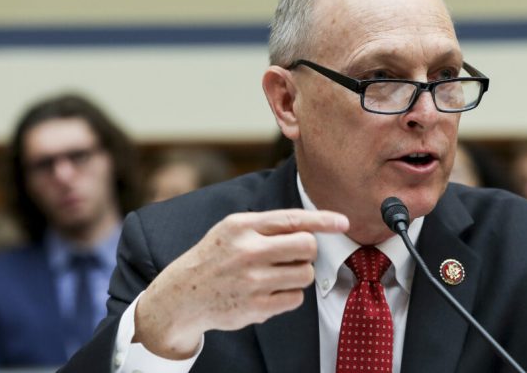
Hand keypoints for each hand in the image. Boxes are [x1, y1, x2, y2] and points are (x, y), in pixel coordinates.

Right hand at [132, 209, 348, 358]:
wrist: (182, 296)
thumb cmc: (216, 257)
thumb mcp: (232, 229)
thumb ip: (268, 225)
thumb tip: (313, 226)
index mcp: (243, 226)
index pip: (293, 219)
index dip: (323, 220)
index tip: (343, 222)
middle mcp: (247, 251)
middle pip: (308, 246)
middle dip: (308, 251)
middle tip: (294, 255)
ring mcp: (252, 280)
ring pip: (306, 274)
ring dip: (298, 275)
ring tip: (276, 275)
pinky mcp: (256, 306)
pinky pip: (296, 298)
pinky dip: (289, 295)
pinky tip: (269, 292)